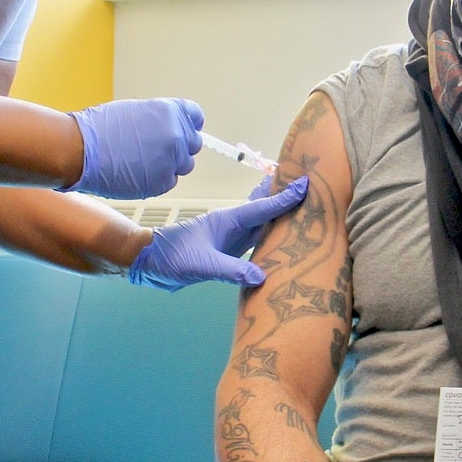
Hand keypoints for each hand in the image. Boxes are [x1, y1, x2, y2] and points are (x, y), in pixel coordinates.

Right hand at [67, 98, 203, 199]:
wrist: (81, 150)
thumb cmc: (100, 128)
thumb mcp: (136, 110)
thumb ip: (159, 119)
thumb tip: (168, 127)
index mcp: (171, 112)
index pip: (196, 116)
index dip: (188, 123)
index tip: (182, 128)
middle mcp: (176, 135)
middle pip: (192, 144)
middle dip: (179, 146)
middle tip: (156, 148)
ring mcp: (170, 161)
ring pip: (183, 165)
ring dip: (169, 163)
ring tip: (143, 161)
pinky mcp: (161, 182)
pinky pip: (169, 181)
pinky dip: (158, 178)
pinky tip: (138, 172)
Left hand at [128, 177, 308, 290]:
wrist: (150, 261)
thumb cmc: (172, 257)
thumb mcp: (202, 264)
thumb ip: (231, 270)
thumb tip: (262, 277)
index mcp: (229, 220)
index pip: (263, 207)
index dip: (285, 198)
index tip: (306, 184)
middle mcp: (233, 225)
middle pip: (266, 208)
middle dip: (287, 197)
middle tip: (311, 187)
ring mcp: (231, 236)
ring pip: (262, 222)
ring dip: (281, 216)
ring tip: (304, 208)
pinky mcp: (228, 249)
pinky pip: (256, 239)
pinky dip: (270, 235)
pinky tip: (281, 239)